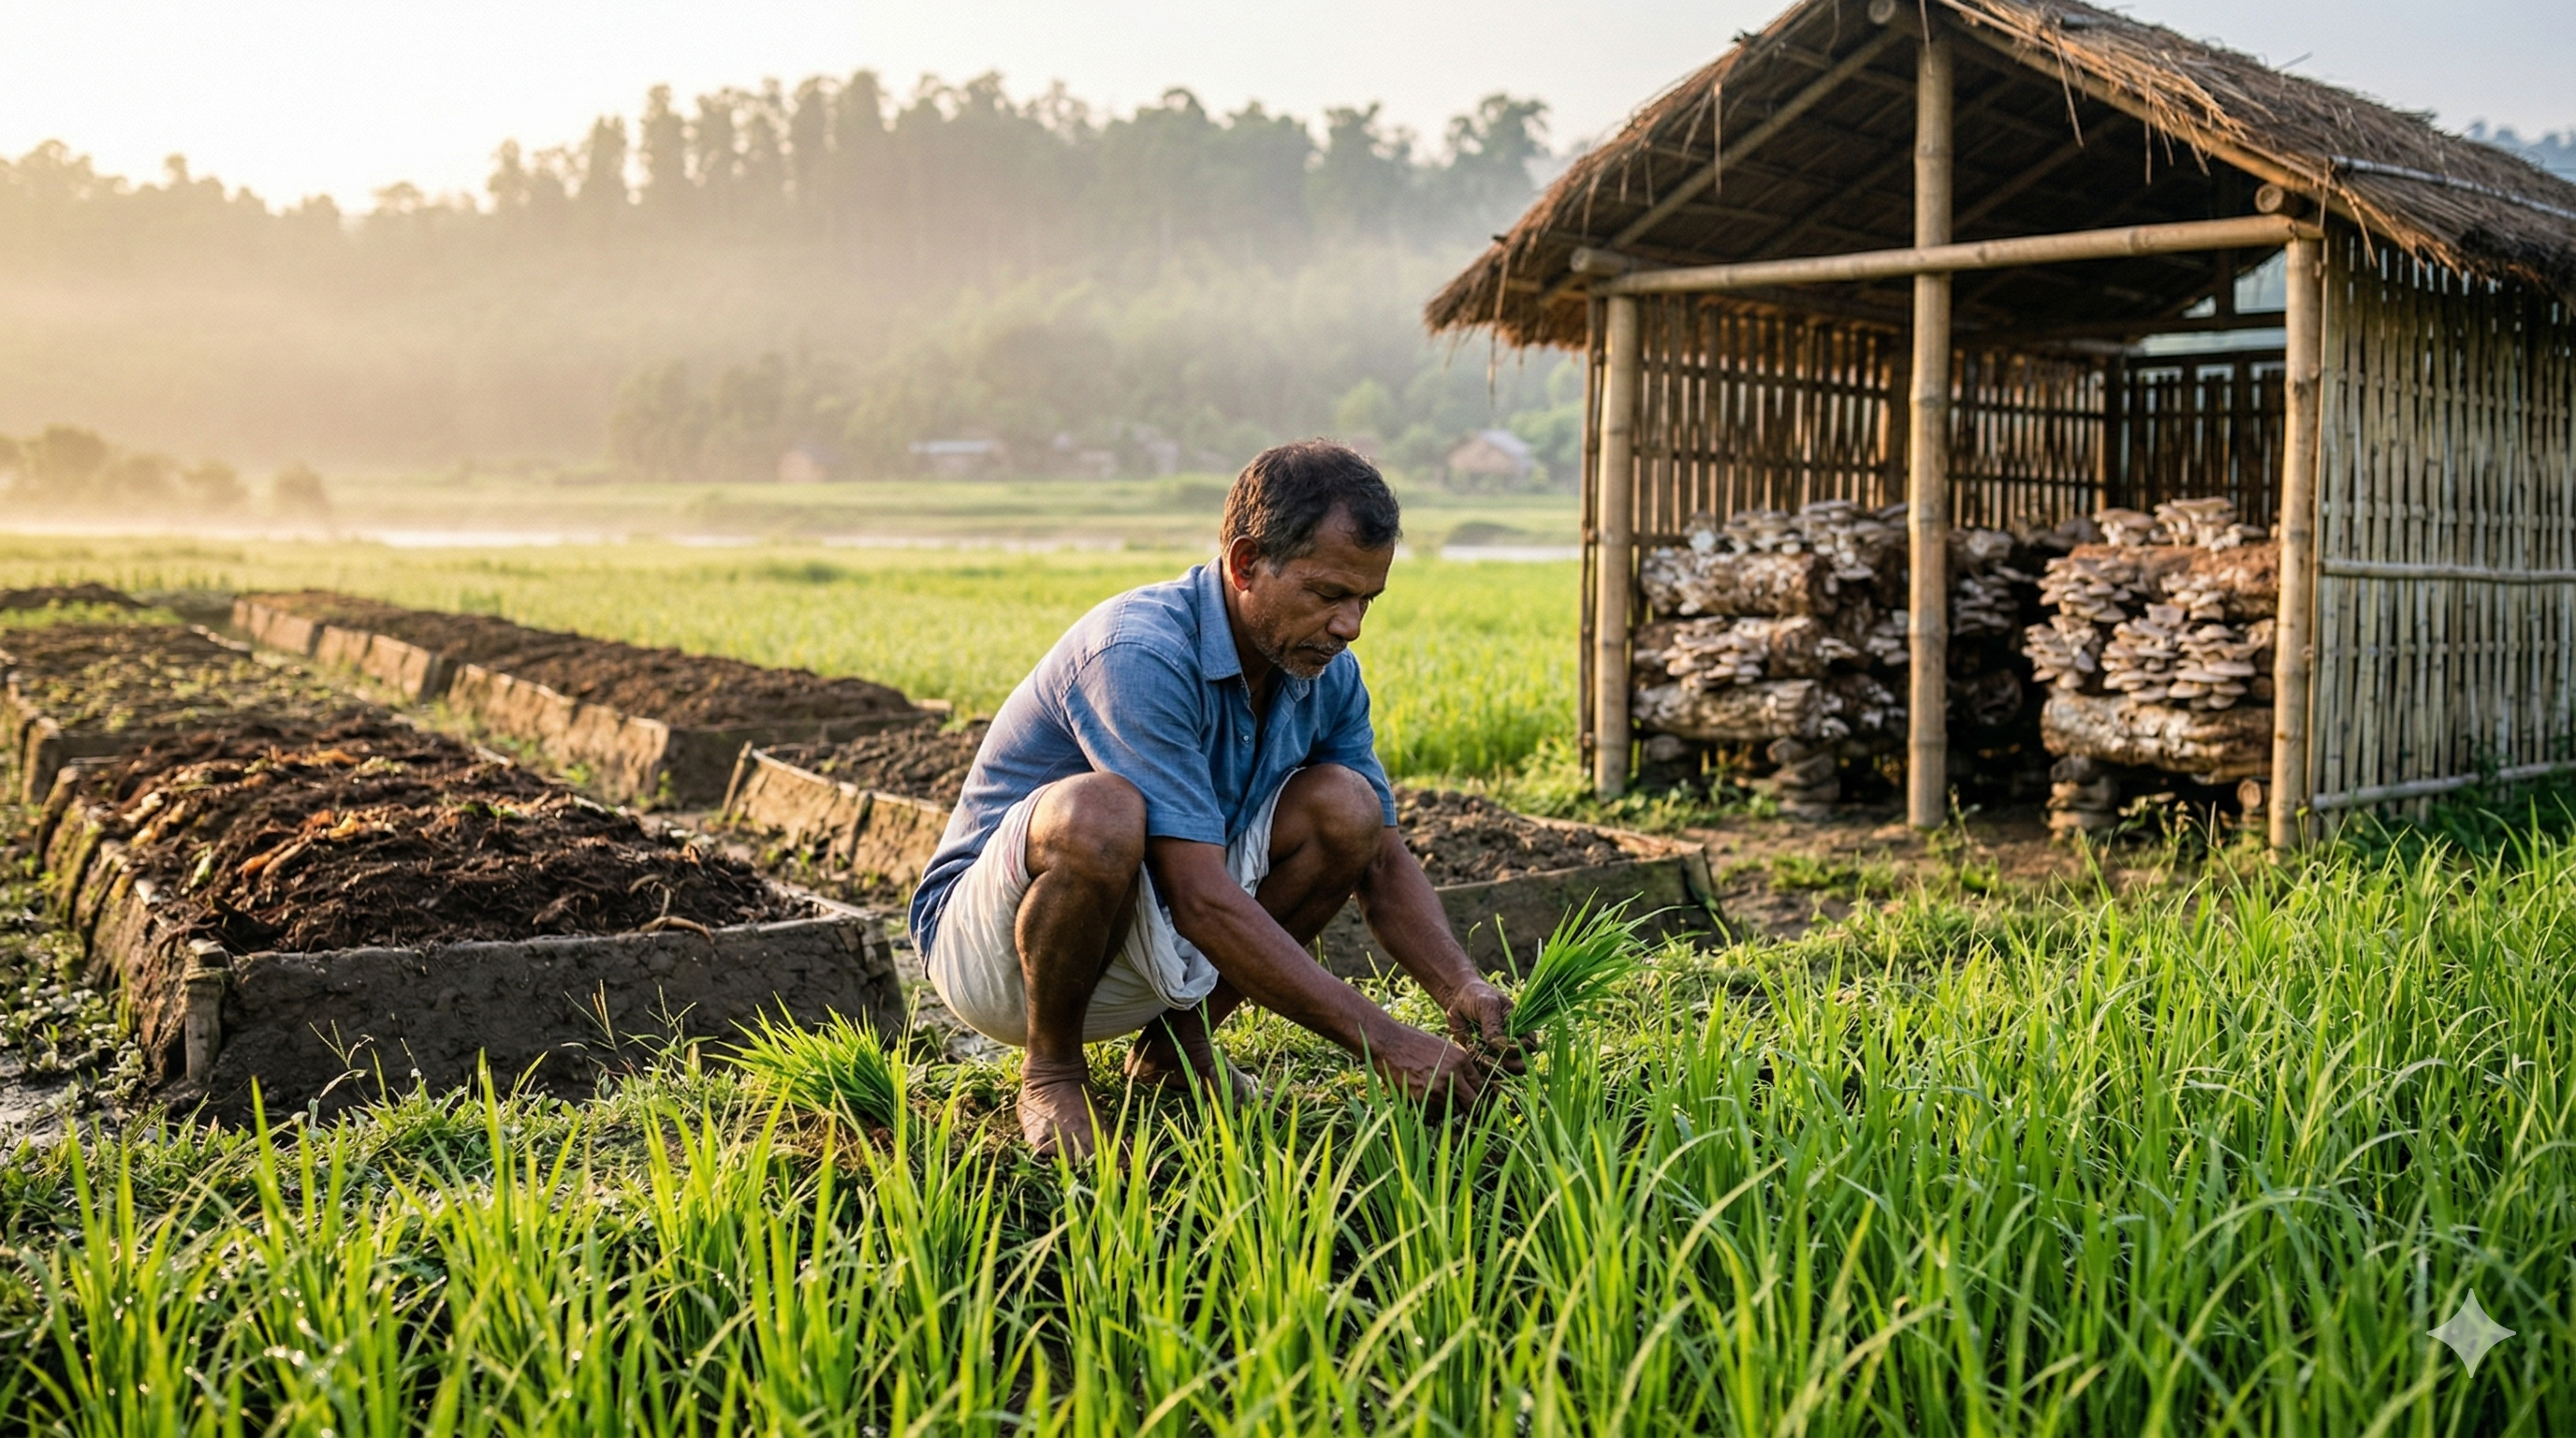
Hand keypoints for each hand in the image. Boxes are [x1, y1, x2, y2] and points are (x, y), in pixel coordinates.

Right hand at [1369, 1024, 1492, 1117]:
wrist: (1388, 1041)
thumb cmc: (1413, 1042)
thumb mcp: (1442, 1047)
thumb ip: (1457, 1065)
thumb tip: (1467, 1085)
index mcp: (1461, 1059)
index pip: (1480, 1085)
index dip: (1480, 1096)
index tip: (1477, 1103)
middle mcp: (1453, 1074)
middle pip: (1472, 1102)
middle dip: (1472, 1111)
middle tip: (1470, 1117)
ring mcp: (1437, 1087)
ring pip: (1454, 1111)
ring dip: (1449, 1112)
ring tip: (1440, 1105)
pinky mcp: (1422, 1097)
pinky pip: (1434, 1113)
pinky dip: (1433, 1112)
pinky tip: (1425, 1101)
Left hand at [1440, 976, 1525, 1073]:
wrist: (1457, 999)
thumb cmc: (1477, 996)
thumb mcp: (1486, 1004)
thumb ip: (1493, 1024)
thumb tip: (1500, 1045)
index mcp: (1520, 1027)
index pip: (1530, 1045)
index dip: (1520, 1049)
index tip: (1505, 1046)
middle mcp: (1512, 1042)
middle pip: (1521, 1063)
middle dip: (1509, 1065)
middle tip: (1492, 1058)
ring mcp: (1498, 1052)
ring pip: (1505, 1071)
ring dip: (1496, 1070)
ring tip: (1482, 1059)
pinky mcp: (1484, 1057)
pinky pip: (1487, 1071)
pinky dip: (1483, 1072)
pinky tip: (1475, 1062)